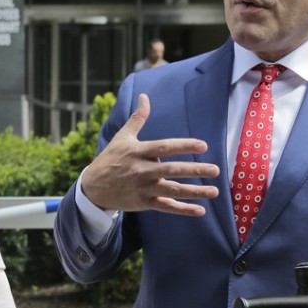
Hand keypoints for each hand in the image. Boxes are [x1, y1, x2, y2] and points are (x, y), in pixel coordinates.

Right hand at [80, 94, 219, 214]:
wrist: (92, 188)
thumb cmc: (110, 159)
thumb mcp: (122, 137)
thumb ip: (137, 118)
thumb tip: (144, 96)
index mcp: (138, 152)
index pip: (164, 147)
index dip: (184, 146)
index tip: (203, 146)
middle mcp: (142, 170)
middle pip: (171, 170)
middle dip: (195, 170)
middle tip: (216, 170)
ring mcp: (143, 188)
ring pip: (172, 190)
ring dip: (195, 192)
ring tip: (215, 191)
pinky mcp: (143, 203)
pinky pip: (166, 207)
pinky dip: (183, 210)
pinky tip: (200, 210)